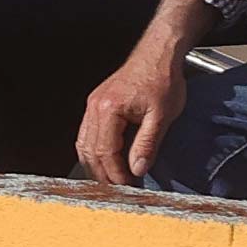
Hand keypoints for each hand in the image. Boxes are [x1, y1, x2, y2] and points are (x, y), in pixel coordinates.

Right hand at [78, 47, 186, 183]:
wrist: (159, 55)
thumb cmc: (162, 80)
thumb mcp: (161, 116)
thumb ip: (147, 144)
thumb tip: (137, 169)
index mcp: (108, 109)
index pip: (105, 151)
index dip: (116, 174)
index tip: (129, 187)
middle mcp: (95, 106)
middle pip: (89, 150)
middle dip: (102, 174)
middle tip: (119, 190)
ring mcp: (94, 104)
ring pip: (84, 143)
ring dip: (96, 164)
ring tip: (112, 180)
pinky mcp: (98, 104)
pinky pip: (88, 133)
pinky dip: (94, 151)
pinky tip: (106, 161)